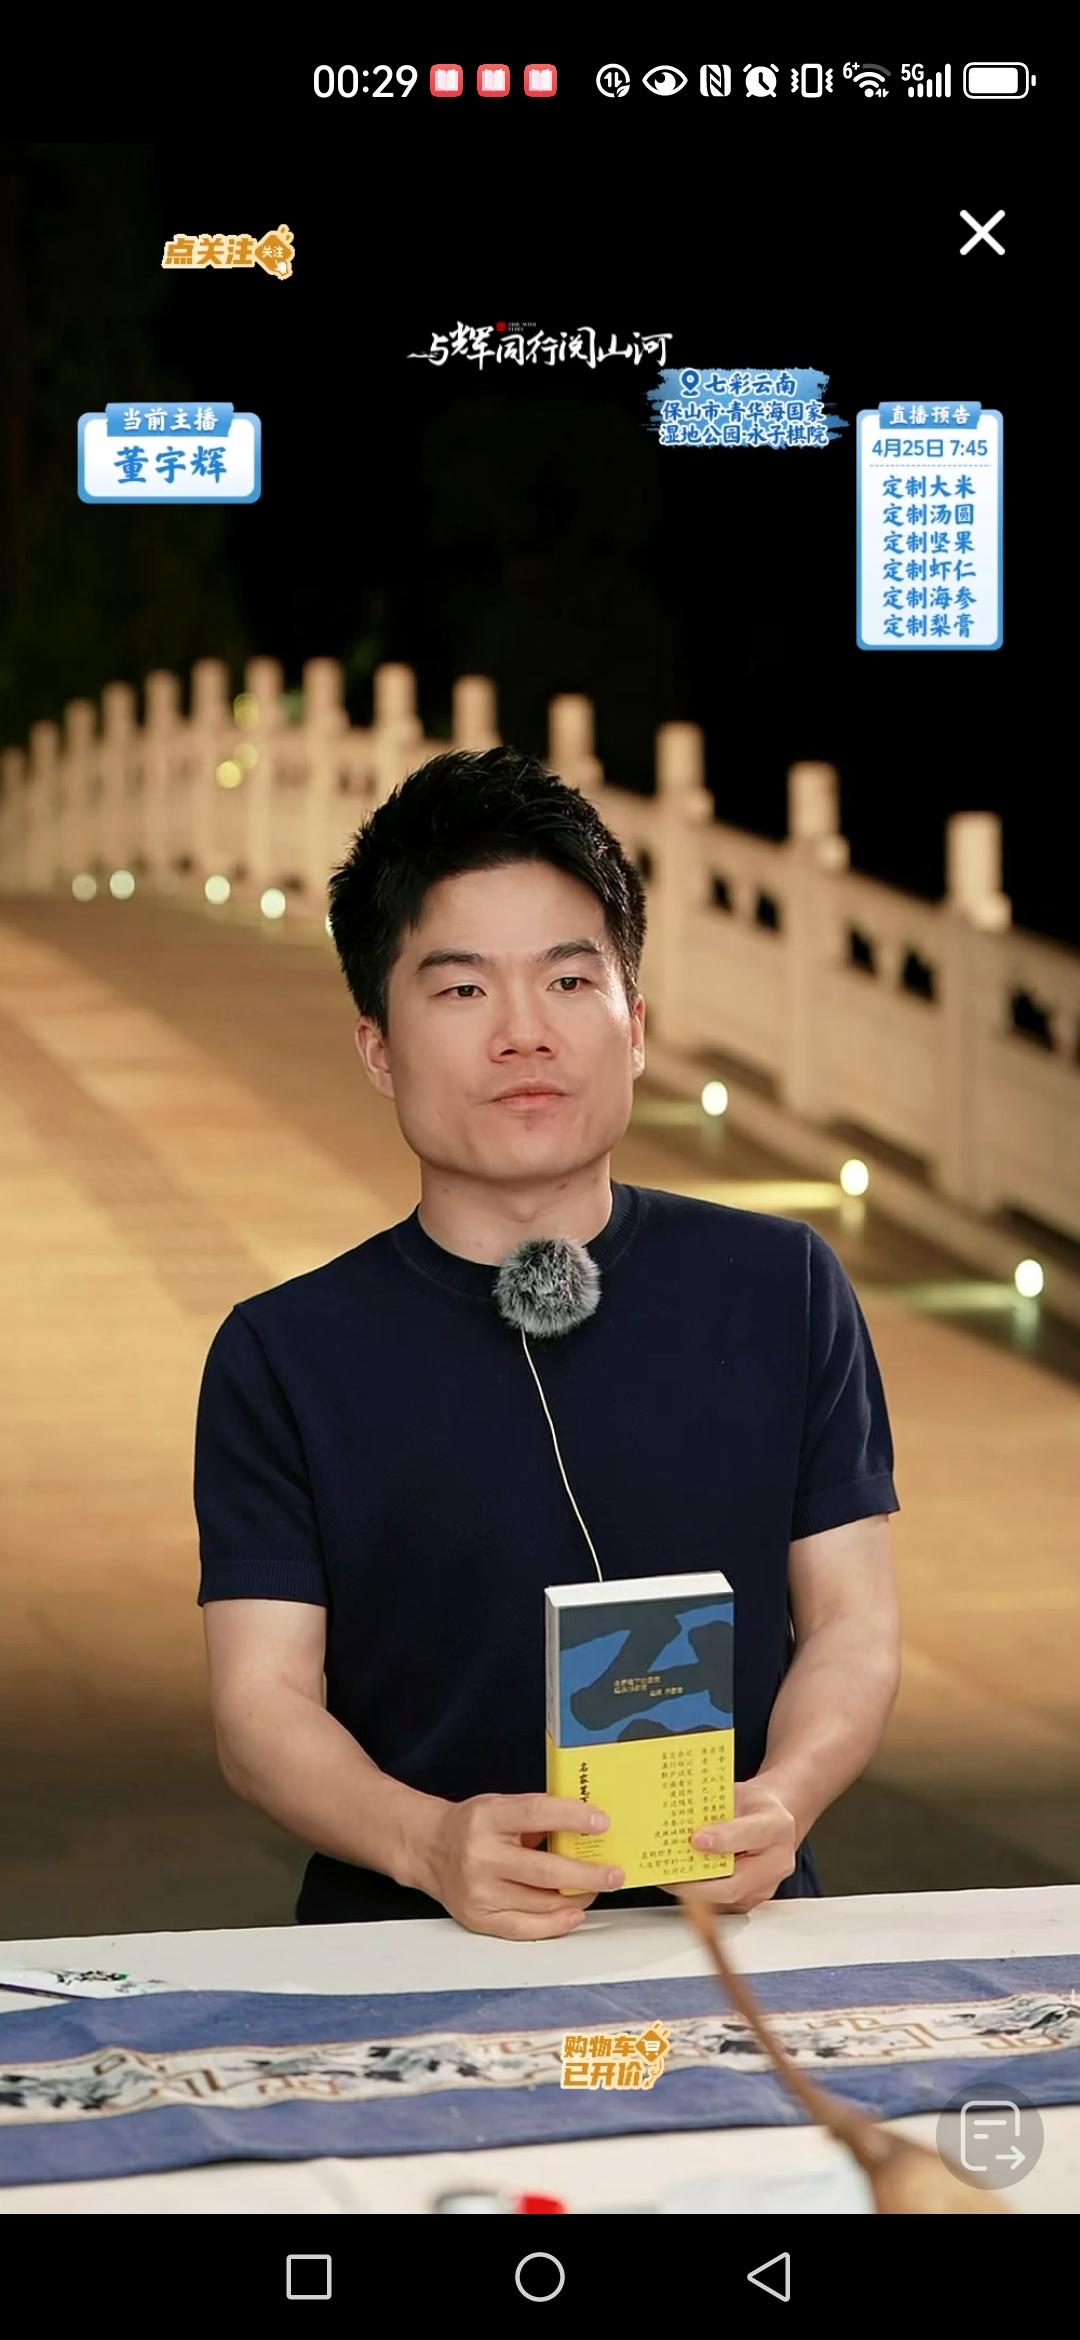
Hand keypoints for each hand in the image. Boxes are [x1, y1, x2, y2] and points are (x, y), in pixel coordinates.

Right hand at [421, 1793, 623, 1939]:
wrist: (428, 1848)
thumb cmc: (471, 1825)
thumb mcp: (500, 1805)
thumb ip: (538, 1815)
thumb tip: (585, 1828)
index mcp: (487, 1818)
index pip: (537, 1814)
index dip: (573, 1818)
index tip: (602, 1823)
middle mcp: (481, 1856)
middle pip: (545, 1871)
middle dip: (587, 1874)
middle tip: (613, 1873)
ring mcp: (479, 1891)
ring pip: (540, 1903)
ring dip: (577, 1898)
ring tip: (596, 1889)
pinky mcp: (478, 1918)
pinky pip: (525, 1928)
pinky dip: (555, 1924)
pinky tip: (573, 1914)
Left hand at [664, 1776, 797, 1913]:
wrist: (775, 1822)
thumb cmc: (755, 1806)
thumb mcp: (738, 1794)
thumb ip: (715, 1809)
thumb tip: (683, 1824)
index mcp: (775, 1826)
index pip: (748, 1835)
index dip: (721, 1840)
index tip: (696, 1840)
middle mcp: (776, 1862)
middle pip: (734, 1885)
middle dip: (696, 1885)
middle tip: (669, 1875)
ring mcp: (765, 1886)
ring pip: (725, 1900)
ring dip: (693, 1894)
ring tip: (668, 1879)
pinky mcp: (752, 1900)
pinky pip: (723, 1905)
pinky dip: (699, 1899)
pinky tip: (680, 1884)